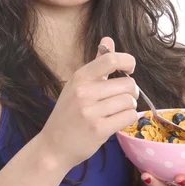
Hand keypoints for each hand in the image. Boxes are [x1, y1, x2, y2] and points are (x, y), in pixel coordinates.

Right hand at [40, 37, 138, 170]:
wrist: (53, 146)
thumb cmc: (68, 114)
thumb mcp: (77, 85)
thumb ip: (96, 64)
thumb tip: (108, 39)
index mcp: (80, 77)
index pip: (111, 60)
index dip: (128, 61)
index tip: (129, 70)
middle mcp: (84, 92)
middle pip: (128, 84)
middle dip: (131, 92)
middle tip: (122, 99)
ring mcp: (91, 111)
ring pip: (129, 102)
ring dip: (129, 107)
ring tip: (116, 112)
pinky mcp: (99, 129)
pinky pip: (128, 117)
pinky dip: (127, 119)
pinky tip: (117, 121)